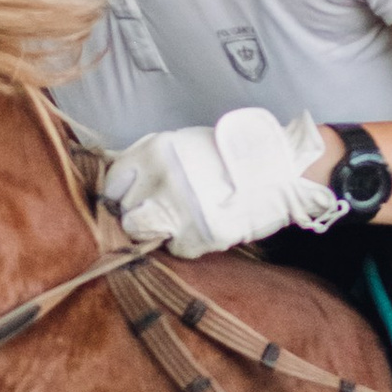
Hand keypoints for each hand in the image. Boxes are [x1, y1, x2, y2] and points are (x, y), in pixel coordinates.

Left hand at [101, 111, 339, 255]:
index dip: (119, 193)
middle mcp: (162, 181)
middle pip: (124, 212)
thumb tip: (120, 177)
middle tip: (155, 212)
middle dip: (135, 214)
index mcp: (156, 152)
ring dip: (156, 231)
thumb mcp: (184, 143)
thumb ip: (150, 159)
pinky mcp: (200, 237)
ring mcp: (180, 211)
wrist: (279, 168)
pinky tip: (201, 228)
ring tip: (176, 222)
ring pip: (143, 234)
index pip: (112, 181)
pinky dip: (186, 243)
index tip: (128, 198)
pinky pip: (177, 248)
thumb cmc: (229, 155)